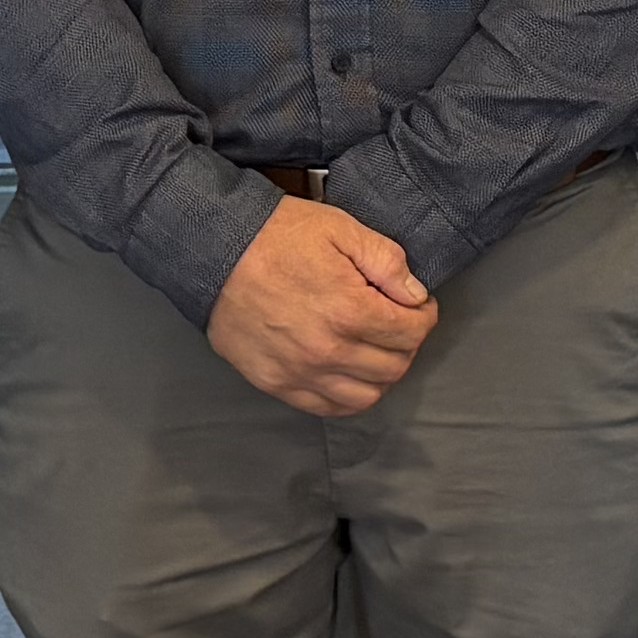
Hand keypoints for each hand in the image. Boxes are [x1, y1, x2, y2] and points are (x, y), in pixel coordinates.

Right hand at [210, 196, 435, 416]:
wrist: (214, 250)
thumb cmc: (276, 235)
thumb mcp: (341, 229)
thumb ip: (387, 261)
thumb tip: (415, 295)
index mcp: (350, 310)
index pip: (412, 332)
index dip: (424, 316)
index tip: (417, 305)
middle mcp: (328, 351)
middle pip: (395, 366)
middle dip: (406, 343)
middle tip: (397, 323)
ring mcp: (300, 372)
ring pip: (367, 395)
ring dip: (381, 374)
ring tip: (374, 349)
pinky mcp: (276, 383)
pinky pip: (327, 407)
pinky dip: (347, 396)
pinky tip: (347, 374)